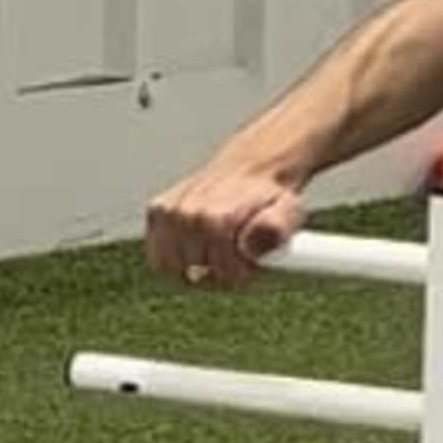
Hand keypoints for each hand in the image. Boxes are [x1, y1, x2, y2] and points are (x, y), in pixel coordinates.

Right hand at [146, 143, 307, 289]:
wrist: (252, 166)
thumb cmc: (268, 196)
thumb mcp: (287, 212)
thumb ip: (276, 230)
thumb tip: (249, 249)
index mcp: (217, 219)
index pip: (221, 276)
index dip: (238, 276)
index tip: (248, 264)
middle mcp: (188, 214)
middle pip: (195, 275)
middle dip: (215, 272)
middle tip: (232, 257)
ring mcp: (168, 212)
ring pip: (171, 268)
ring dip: (191, 267)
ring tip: (212, 253)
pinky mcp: (157, 211)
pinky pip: (156, 254)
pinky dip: (170, 258)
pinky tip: (191, 249)